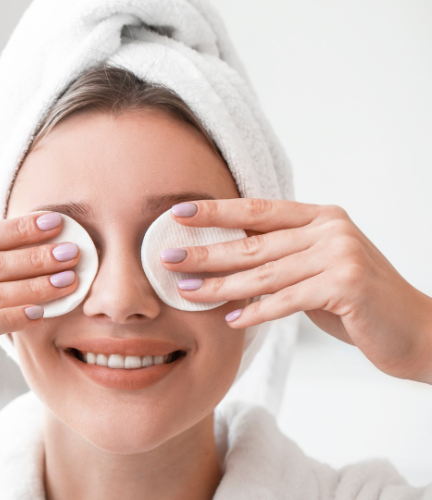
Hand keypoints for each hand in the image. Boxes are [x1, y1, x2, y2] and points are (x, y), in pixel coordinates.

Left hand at [160, 199, 431, 383]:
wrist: (416, 330)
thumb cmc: (357, 302)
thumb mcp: (317, 267)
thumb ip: (281, 256)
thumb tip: (224, 255)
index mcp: (320, 217)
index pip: (256, 210)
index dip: (215, 210)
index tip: (176, 214)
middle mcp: (330, 229)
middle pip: (252, 243)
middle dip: (205, 251)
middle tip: (166, 258)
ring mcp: (339, 254)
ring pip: (264, 273)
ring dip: (219, 285)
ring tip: (186, 291)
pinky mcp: (346, 284)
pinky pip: (287, 300)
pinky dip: (255, 311)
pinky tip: (229, 319)